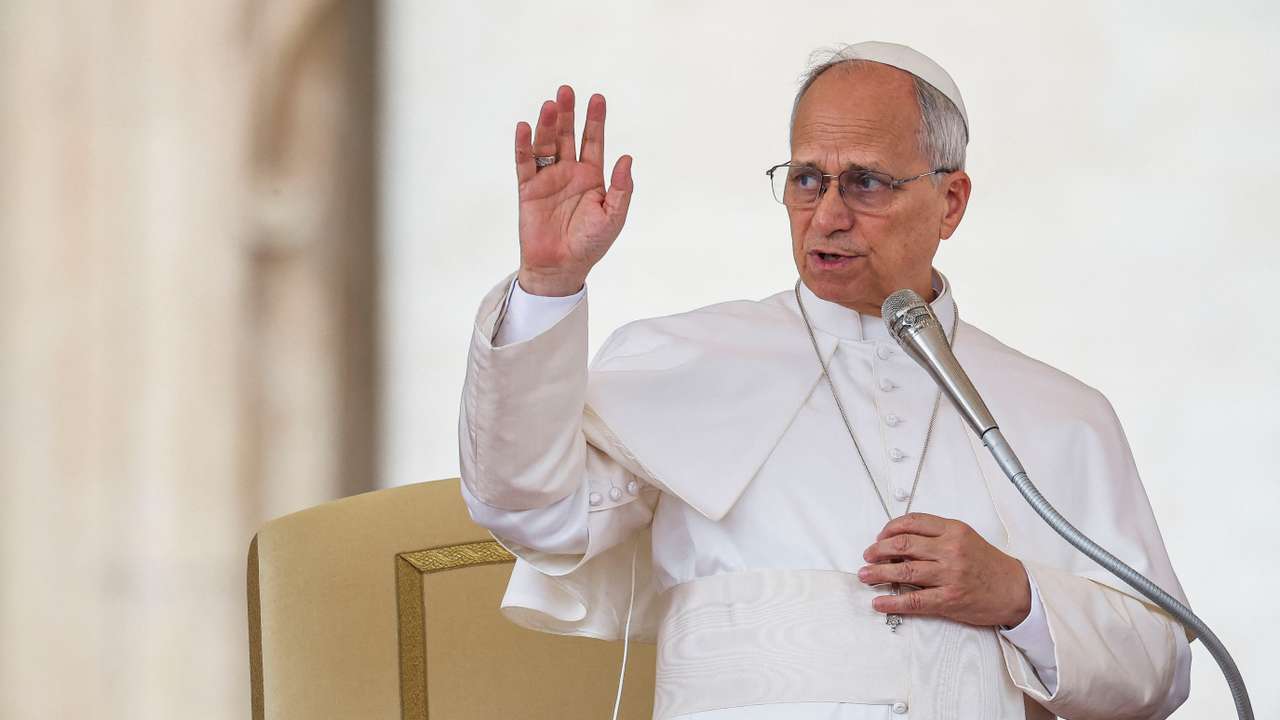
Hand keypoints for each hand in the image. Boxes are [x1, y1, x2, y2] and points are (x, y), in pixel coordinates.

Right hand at [514, 85, 633, 296]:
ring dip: (547, 125)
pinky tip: (524, 127)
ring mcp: (547, 179)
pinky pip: (525, 163)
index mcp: (591, 177)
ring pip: (546, 144)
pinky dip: (523, 145)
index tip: (597, 98)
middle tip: (566, 91)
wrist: (561, 267)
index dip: (595, 120)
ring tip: (550, 105)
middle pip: (567, 135)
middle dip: (568, 113)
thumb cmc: (590, 244)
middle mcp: (568, 172)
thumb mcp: (613, 216)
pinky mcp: (528, 189)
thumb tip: (626, 157)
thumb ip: (621, 188)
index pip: (593, 141)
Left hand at [858, 512, 1031, 627]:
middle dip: (878, 550)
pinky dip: (892, 601)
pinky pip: (914, 600)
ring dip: (878, 573)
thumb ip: (936, 536)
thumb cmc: (989, 565)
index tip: (879, 536)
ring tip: (865, 575)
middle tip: (868, 556)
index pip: (912, 522)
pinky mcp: (949, 599)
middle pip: (902, 545)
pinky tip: (879, 601)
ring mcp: (949, 575)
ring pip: (903, 571)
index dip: (889, 529)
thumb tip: (900, 542)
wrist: (1015, 590)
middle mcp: (950, 550)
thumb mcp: (965, 539)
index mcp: (953, 531)